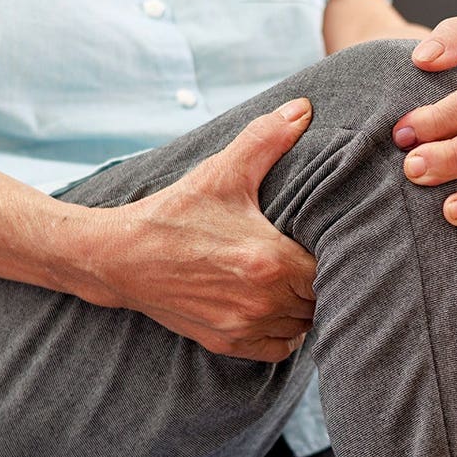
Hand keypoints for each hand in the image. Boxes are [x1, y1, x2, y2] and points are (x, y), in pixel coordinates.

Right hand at [80, 99, 316, 361]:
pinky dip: (284, 332)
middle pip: (321, 300)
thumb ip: (267, 139)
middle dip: (323, 281)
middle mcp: (262, 300)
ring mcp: (244, 325)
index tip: (325, 241)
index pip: (331, 269)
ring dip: (305, 307)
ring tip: (298, 282)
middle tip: (315, 259)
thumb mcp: (222, 172)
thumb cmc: (174, 213)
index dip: (335, 256)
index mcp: (270, 260)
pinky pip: (279, 349)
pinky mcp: (228, 343)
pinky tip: (277, 306)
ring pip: (303, 327)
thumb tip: (303, 107)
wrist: (120, 257)